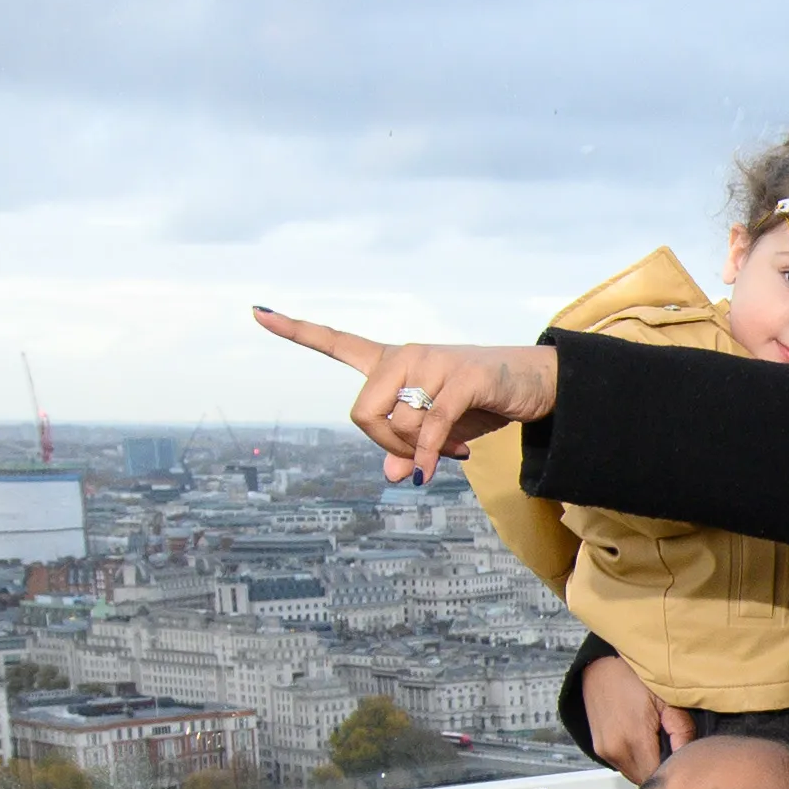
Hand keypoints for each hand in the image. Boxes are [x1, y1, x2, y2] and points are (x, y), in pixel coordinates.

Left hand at [260, 308, 555, 483]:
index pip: (334, 342)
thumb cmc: (479, 404)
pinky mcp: (460, 378)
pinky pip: (429, 427)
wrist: (531, 384)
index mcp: (390, 363)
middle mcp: (403, 356)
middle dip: (385, 444)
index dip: (294, 330)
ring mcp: (431, 363)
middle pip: (362, 413)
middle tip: (418, 454)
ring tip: (451, 447)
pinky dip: (428, 455)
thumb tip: (390, 476)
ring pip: (396, 424)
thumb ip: (408, 449)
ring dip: (419, 450)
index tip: (257, 312)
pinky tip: (437, 468)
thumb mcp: (437, 432)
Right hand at [577, 652, 684, 784]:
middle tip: (675, 752)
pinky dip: (636, 760)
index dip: (673, 772)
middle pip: (645, 779)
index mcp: (633, 740)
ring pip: (634, 775)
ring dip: (648, 767)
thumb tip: (690, 757)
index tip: (684, 762)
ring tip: (659, 745)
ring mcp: (605, 751)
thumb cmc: (635, 676)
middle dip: (661, 771)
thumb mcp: (667, 699)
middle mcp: (615, 751)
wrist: (600, 663)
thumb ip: (682, 732)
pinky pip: (623, 765)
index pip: (658, 777)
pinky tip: (644, 742)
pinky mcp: (599, 748)